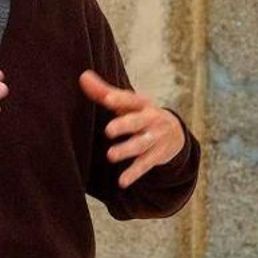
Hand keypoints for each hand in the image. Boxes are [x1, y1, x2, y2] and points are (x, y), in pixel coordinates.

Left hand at [80, 71, 184, 187]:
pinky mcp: (156, 155)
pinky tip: (122, 181)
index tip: (107, 98)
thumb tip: (83, 76)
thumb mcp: (127, 103)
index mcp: (142, 104)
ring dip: (127, 150)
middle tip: (109, 130)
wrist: (174, 131)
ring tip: (111, 155)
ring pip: (141, 144)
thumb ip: (104, 92)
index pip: (130, 99)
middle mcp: (151, 119)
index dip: (119, 98)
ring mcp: (155, 138)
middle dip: (125, 125)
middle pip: (138, 121)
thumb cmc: (141, 114)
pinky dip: (134, 173)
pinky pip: (145, 165)